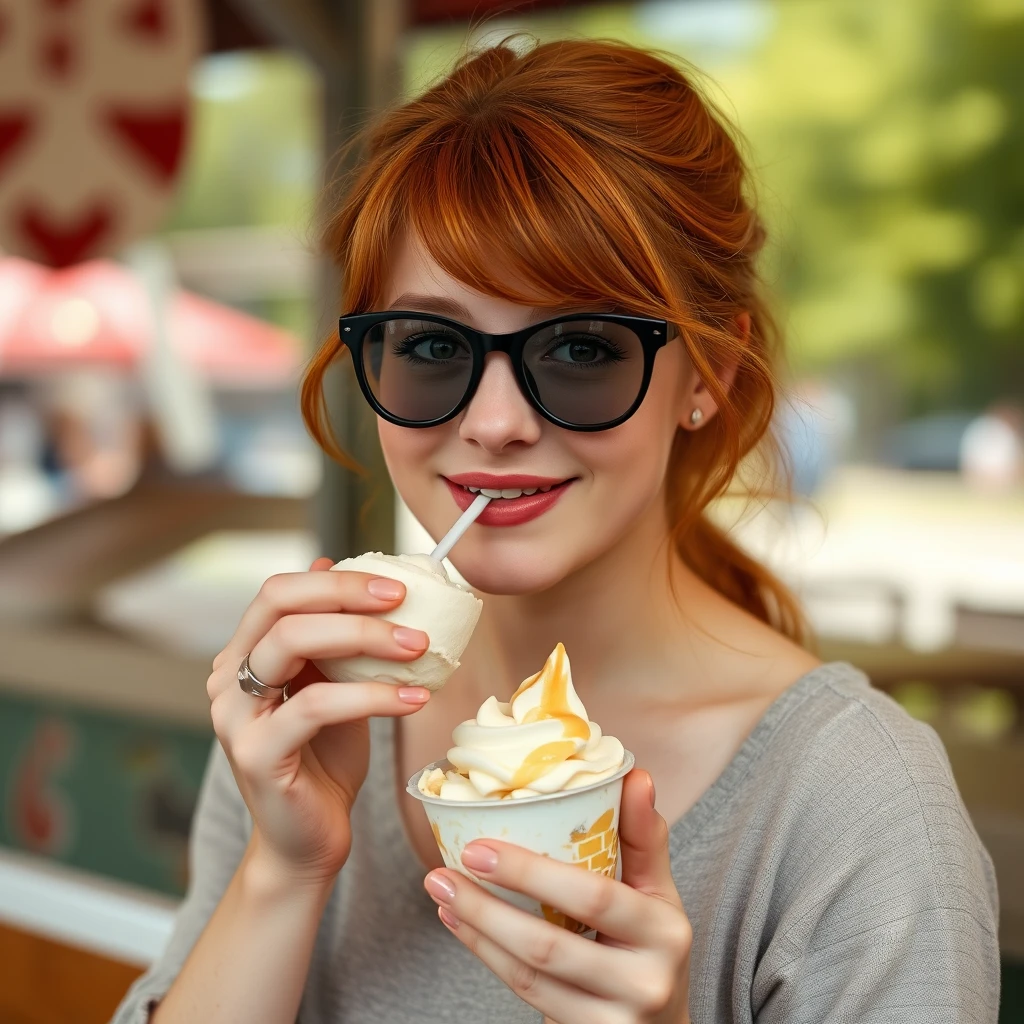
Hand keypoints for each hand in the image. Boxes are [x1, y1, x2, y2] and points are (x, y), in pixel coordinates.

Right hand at [207, 558, 432, 885]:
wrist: (310, 840)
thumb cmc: (325, 758)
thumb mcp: (334, 684)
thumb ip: (331, 635)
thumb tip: (331, 565)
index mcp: (244, 655)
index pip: (279, 592)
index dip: (337, 582)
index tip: (396, 587)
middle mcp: (228, 679)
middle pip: (279, 607)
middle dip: (347, 596)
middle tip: (404, 603)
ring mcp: (235, 716)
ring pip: (292, 644)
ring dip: (364, 638)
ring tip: (418, 648)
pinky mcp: (257, 753)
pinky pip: (317, 705)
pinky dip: (373, 694)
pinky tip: (414, 698)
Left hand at [423, 770, 691, 1023]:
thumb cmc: (653, 945)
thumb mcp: (659, 893)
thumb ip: (644, 836)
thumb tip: (635, 776)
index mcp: (664, 931)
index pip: (594, 898)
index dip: (532, 873)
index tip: (478, 846)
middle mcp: (645, 982)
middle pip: (549, 945)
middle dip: (487, 906)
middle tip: (443, 872)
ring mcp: (614, 1020)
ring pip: (529, 974)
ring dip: (477, 930)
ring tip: (442, 893)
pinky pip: (527, 995)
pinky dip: (487, 956)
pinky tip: (461, 926)